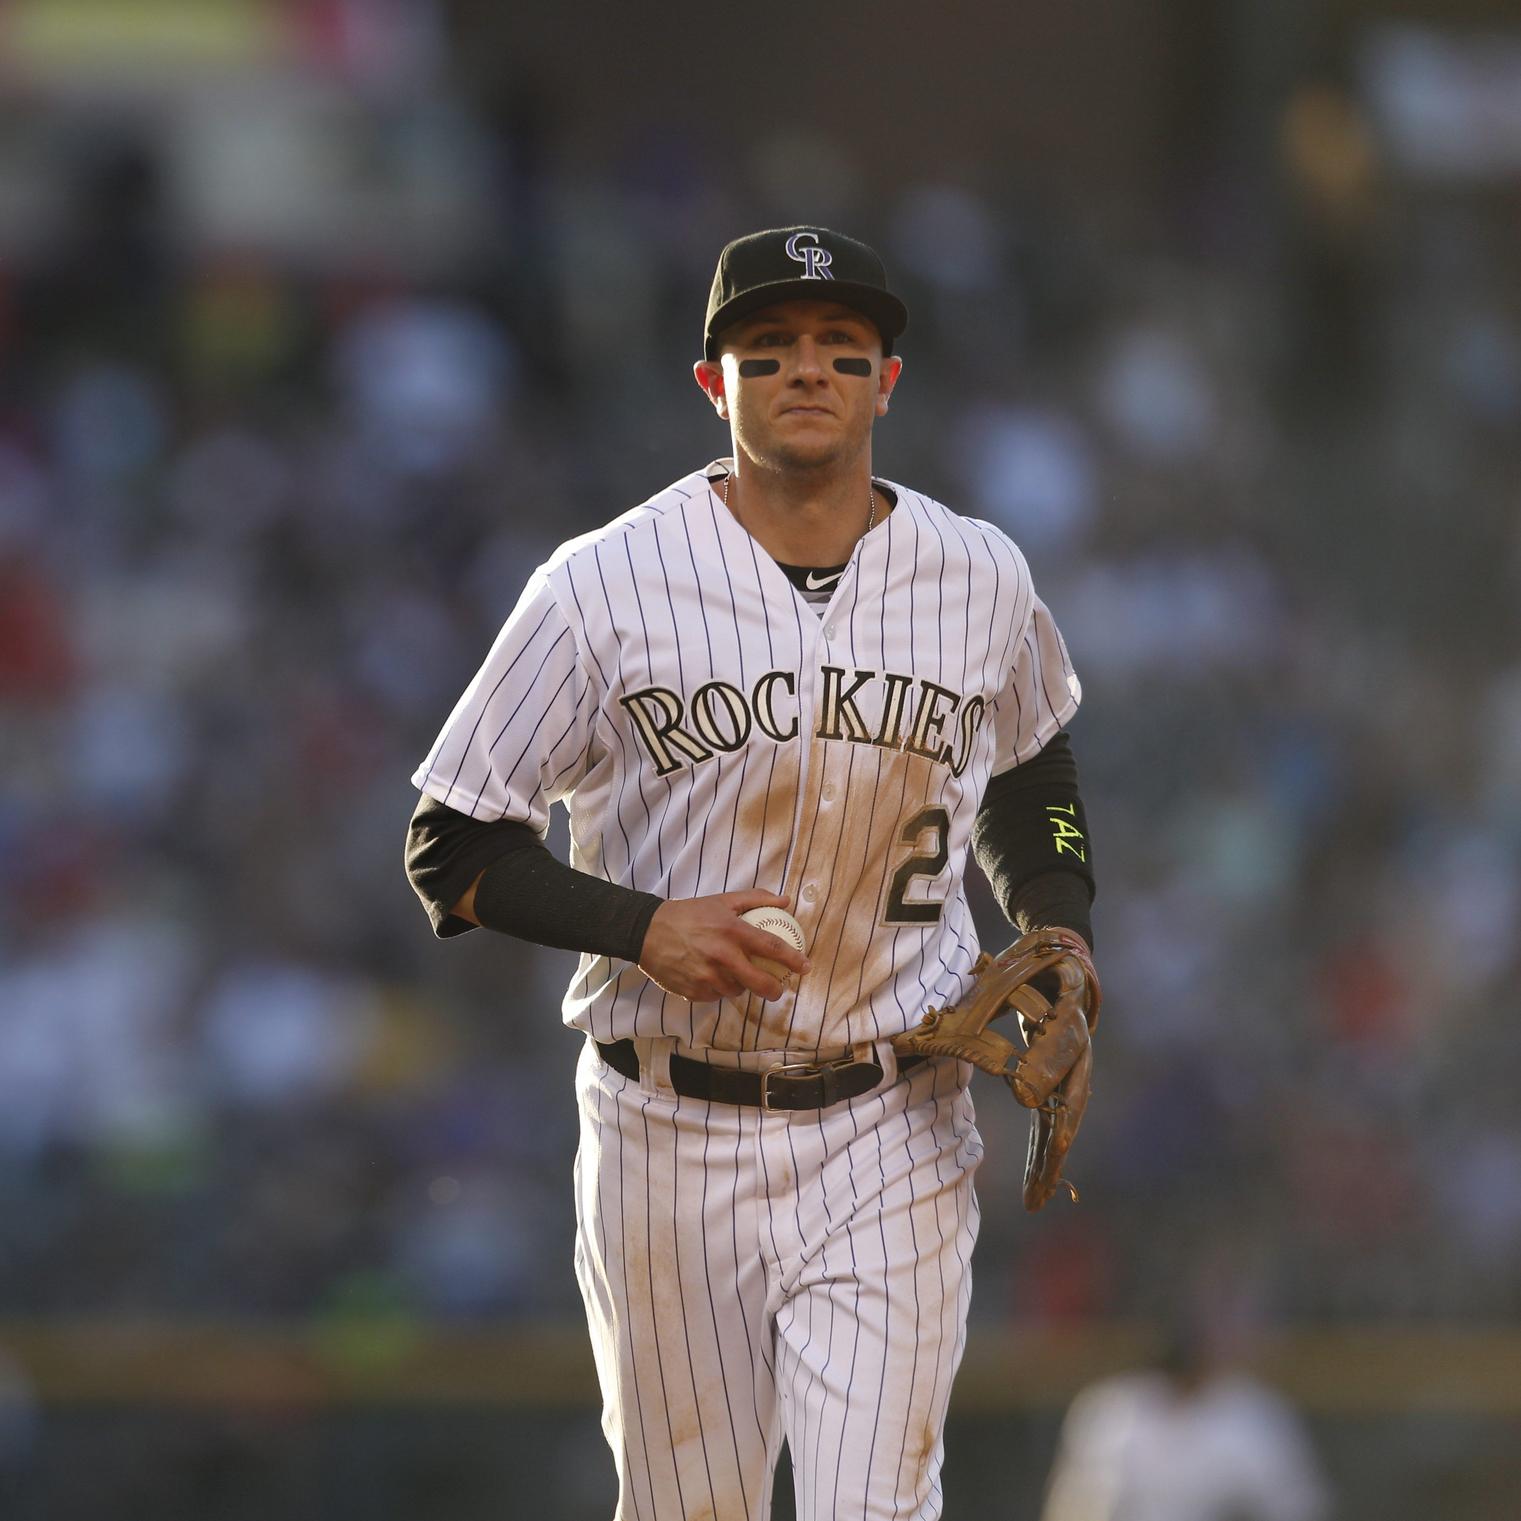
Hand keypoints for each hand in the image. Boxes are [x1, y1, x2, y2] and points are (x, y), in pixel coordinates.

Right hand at [638, 890, 810, 1001]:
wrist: (647, 931)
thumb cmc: (688, 914)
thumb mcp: (722, 900)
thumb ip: (756, 899)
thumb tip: (786, 900)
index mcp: (731, 931)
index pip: (771, 947)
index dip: (793, 959)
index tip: (806, 966)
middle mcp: (721, 956)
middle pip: (759, 982)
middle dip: (774, 990)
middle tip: (778, 989)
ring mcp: (707, 977)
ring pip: (736, 991)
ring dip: (740, 986)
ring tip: (735, 975)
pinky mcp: (693, 991)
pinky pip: (716, 997)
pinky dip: (719, 990)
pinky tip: (713, 978)